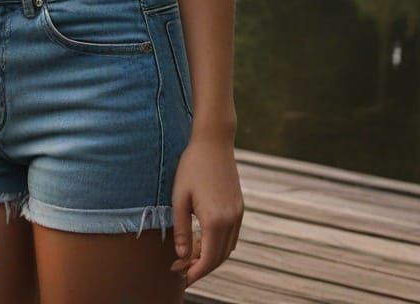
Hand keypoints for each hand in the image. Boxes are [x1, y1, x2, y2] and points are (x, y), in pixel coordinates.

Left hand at [170, 136, 243, 287]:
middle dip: (201, 267)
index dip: (196, 272)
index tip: (182, 277)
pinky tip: (203, 240)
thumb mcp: (179, 198)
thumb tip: (182, 256)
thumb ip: (180, 230)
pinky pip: (232, 236)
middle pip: (219, 257)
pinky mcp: (239, 207)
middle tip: (182, 269)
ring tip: (190, 256)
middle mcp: (231, 220)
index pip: (208, 259)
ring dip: (211, 257)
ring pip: (227, 248)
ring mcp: (238, 214)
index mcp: (215, 220)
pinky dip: (219, 244)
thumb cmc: (192, 166)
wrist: (214, 142)